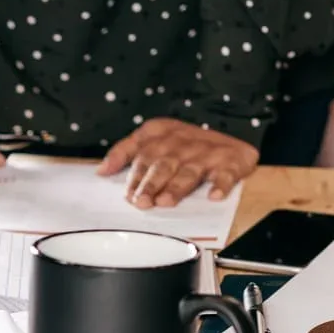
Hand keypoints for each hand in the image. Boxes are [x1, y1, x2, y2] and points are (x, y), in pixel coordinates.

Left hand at [100, 118, 257, 207]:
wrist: (232, 130)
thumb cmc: (184, 141)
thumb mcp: (153, 136)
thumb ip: (125, 151)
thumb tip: (101, 171)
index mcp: (162, 134)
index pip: (143, 156)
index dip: (135, 176)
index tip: (128, 195)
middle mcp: (183, 143)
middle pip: (164, 165)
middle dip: (151, 184)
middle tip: (142, 202)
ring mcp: (207, 153)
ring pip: (189, 171)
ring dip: (178, 186)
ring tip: (167, 201)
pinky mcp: (230, 162)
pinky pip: (226, 174)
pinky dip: (221, 185)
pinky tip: (213, 196)